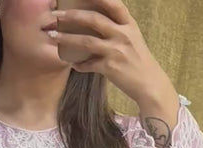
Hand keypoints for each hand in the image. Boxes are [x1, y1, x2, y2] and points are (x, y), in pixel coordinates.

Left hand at [51, 0, 175, 106]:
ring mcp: (116, 51)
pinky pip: (88, 64)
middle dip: (72, 15)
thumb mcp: (133, 39)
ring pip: (87, 41)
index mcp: (129, 25)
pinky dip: (79, 65)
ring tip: (53, 36)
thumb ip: (118, 29)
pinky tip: (72, 64)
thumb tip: (96, 22)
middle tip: (56, 15)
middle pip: (94, 19)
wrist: (149, 84)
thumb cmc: (139, 61)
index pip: (113, 4)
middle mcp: (123, 34)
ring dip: (67, 38)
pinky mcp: (110, 68)